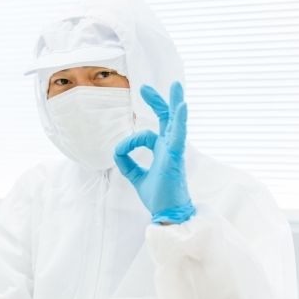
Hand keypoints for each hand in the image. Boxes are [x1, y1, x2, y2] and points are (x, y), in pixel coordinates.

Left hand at [114, 81, 195, 223]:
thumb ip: (127, 164)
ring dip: (175, 102)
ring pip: (175, 122)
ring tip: (177, 85)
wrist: (168, 214)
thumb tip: (116, 152)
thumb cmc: (159, 196)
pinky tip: (182, 106)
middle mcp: (170, 148)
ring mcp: (174, 151)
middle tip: (145, 88)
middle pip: (165, 119)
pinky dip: (180, 120)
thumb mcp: (136, 177)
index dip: (129, 141)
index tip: (119, 152)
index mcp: (162, 151)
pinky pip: (179, 135)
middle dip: (157, 102)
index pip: (146, 135)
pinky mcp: (176, 157)